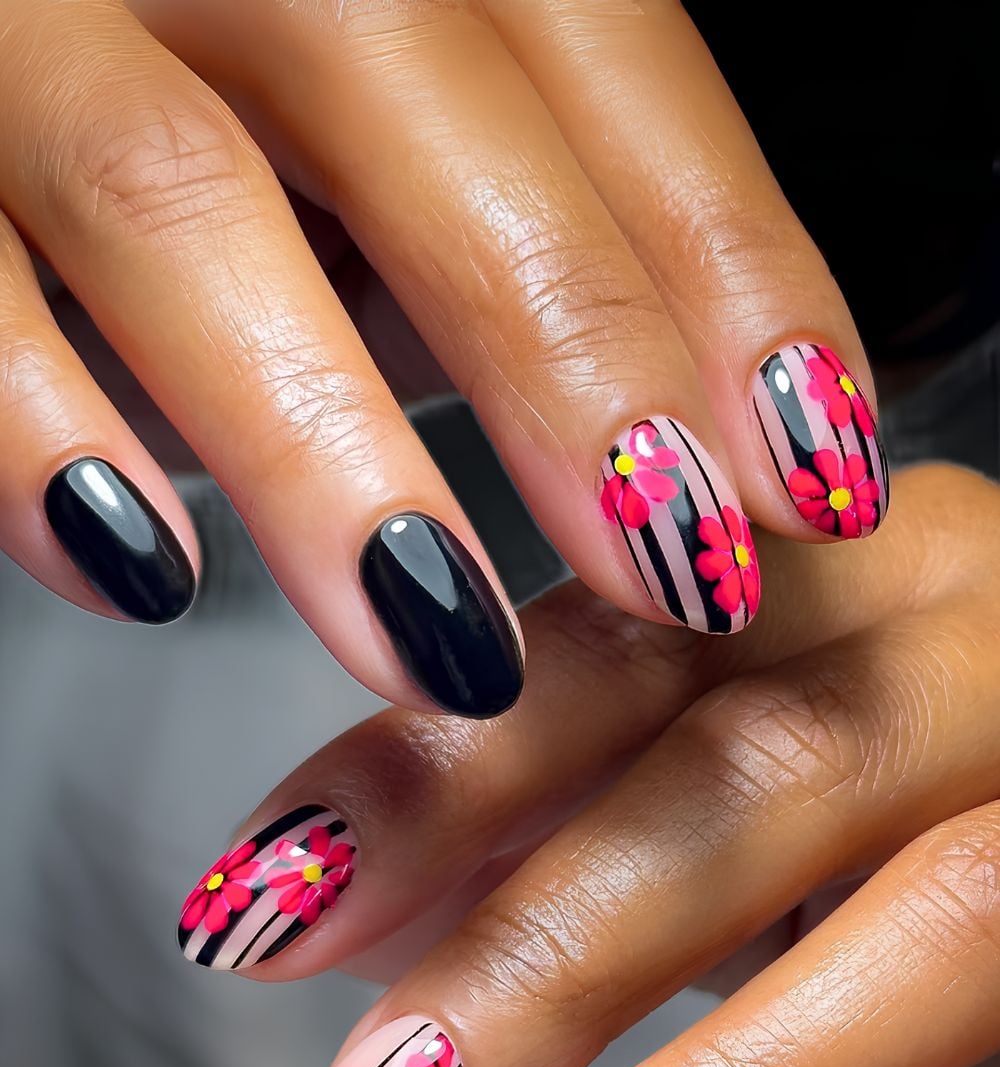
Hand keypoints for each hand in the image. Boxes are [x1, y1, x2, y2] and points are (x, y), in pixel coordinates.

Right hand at [1, 0, 885, 715]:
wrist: (1, 96)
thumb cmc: (232, 141)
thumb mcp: (403, 165)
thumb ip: (530, 244)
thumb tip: (734, 436)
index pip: (610, 61)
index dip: (731, 276)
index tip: (807, 481)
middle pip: (420, 104)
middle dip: (566, 360)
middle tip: (667, 570)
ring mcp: (35, 27)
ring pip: (176, 202)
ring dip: (324, 446)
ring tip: (440, 645)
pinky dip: (40, 434)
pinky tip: (142, 570)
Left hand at [175, 462, 999, 1066]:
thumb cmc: (903, 741)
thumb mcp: (736, 732)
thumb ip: (564, 791)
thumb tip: (334, 891)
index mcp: (828, 562)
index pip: (607, 645)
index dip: (427, 778)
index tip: (255, 917)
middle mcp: (968, 635)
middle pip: (756, 769)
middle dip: (549, 956)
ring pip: (948, 907)